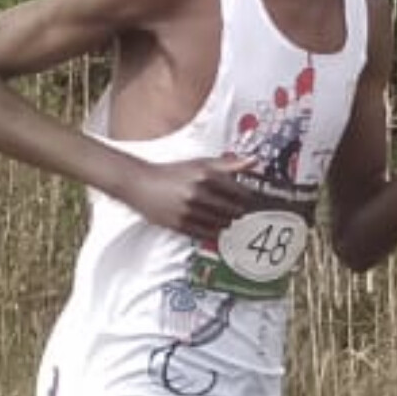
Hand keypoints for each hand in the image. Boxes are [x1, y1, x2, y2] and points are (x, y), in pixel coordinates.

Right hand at [120, 154, 254, 238]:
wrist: (141, 184)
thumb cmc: (174, 172)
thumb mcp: (201, 163)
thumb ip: (229, 164)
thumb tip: (255, 161)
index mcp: (206, 175)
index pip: (240, 193)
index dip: (249, 198)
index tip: (253, 201)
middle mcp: (199, 193)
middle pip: (233, 210)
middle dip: (239, 211)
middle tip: (240, 211)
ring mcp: (189, 210)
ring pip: (222, 224)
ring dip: (227, 222)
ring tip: (226, 217)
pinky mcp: (180, 225)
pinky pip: (207, 234)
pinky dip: (214, 232)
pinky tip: (214, 226)